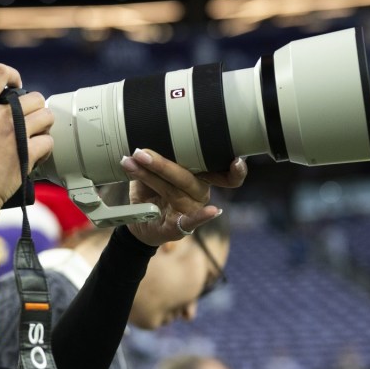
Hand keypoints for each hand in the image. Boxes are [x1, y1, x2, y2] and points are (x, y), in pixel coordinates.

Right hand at [0, 64, 53, 216]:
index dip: (12, 75)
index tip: (15, 84)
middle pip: (33, 97)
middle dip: (35, 106)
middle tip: (30, 117)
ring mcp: (15, 134)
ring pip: (46, 116)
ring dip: (45, 124)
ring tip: (37, 133)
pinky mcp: (27, 154)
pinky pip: (48, 141)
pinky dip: (46, 146)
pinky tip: (38, 152)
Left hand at [120, 149, 246, 246]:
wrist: (136, 223)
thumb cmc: (148, 191)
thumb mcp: (150, 171)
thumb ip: (154, 157)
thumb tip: (143, 141)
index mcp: (197, 175)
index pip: (220, 171)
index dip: (234, 170)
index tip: (237, 159)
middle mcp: (199, 192)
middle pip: (187, 177)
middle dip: (162, 164)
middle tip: (141, 153)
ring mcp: (191, 209)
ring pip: (177, 191)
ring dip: (151, 177)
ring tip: (132, 165)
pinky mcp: (181, 227)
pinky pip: (193, 221)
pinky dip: (202, 216)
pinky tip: (212, 211)